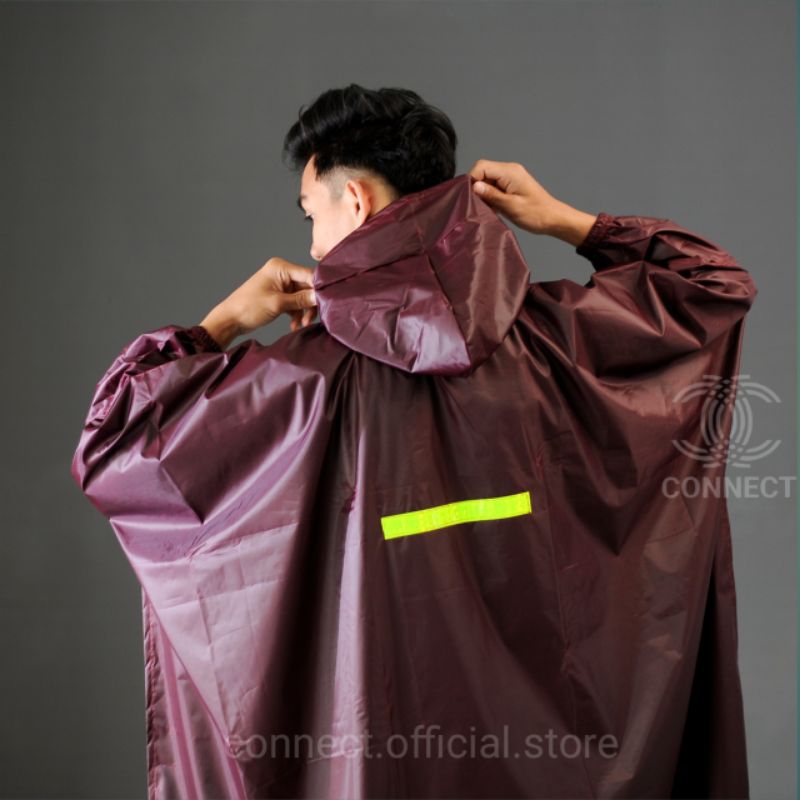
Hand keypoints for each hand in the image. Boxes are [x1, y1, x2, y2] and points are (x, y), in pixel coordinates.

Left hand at [200, 257, 317, 347]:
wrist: (230, 320)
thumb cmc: (248, 307)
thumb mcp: (278, 304)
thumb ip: (301, 300)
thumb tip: (320, 297)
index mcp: (280, 267)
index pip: (308, 274)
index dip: (318, 288)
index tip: (327, 302)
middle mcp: (282, 272)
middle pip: (307, 287)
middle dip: (310, 304)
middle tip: (311, 320)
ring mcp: (280, 284)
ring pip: (302, 296)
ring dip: (303, 311)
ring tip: (301, 324)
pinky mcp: (279, 295)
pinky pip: (294, 302)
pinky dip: (296, 313)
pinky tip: (294, 325)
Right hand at [467, 159, 596, 244]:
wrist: (554, 219)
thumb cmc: (537, 214)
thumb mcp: (511, 206)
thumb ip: (491, 195)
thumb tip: (474, 187)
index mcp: (510, 172)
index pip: (481, 166)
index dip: (472, 180)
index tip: (472, 197)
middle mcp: (509, 171)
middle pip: (483, 172)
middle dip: (477, 188)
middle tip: (482, 205)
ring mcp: (511, 177)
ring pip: (487, 180)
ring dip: (485, 194)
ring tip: (491, 208)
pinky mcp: (511, 185)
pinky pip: (494, 187)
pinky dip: (491, 197)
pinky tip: (496, 208)